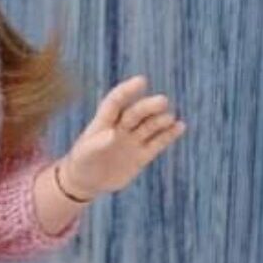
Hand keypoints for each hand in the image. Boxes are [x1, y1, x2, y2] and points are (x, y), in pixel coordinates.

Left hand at [60, 74, 186, 199]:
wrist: (86, 181)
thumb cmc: (82, 162)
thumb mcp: (85, 154)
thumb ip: (97, 143)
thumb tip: (112, 134)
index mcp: (103, 122)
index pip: (115, 102)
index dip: (127, 91)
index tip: (141, 81)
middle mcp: (121, 127)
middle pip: (136, 113)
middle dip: (148, 107)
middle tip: (162, 101)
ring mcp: (132, 140)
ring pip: (149, 126)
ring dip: (160, 120)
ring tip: (169, 118)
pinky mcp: (142, 155)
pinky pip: (158, 143)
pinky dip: (169, 135)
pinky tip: (180, 127)